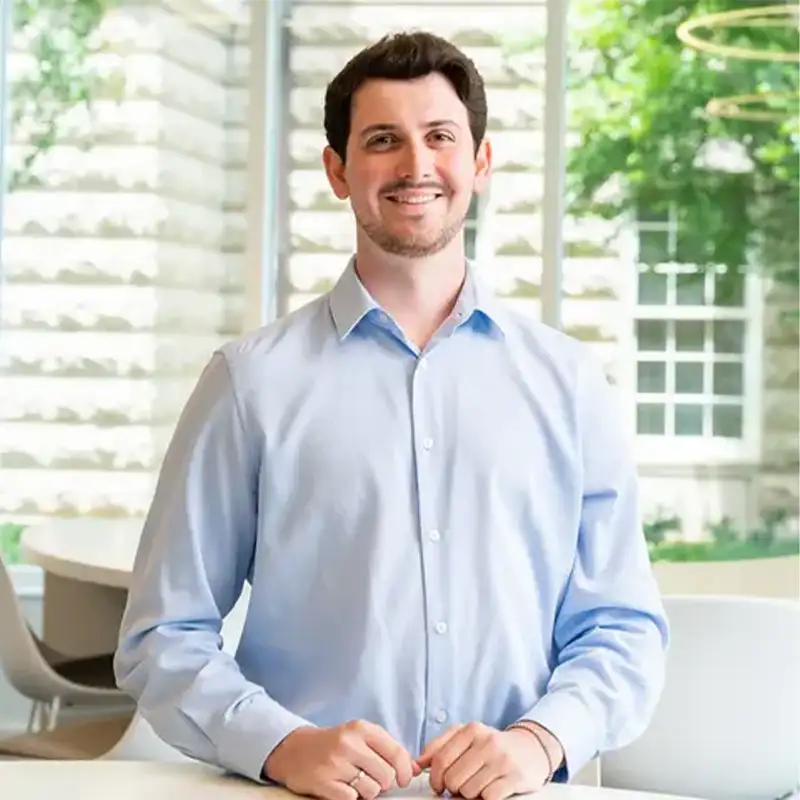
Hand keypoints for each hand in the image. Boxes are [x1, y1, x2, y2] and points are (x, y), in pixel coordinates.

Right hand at [263, 720, 419, 799]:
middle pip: (387, 776)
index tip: (404, 779)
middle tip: (373, 778)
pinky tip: (342, 786)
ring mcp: (335, 763)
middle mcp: (348, 743)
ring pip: (371, 790)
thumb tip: (416, 769)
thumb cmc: (334, 744)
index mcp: (361, 729)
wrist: (295, 749)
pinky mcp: (323, 782)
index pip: (396, 753)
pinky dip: (350, 796)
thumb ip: (388, 749)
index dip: (405, 772)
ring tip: (355, 781)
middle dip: (384, 783)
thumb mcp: (360, 737)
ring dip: (367, 791)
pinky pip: (352, 799)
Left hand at [416, 722, 551, 799]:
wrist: (531, 748)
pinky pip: (487, 798)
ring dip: (469, 794)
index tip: (438, 785)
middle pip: (453, 779)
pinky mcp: (514, 777)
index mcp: (471, 729)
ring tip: (477, 785)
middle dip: (453, 788)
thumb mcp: (467, 737)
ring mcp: (501, 759)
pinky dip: (485, 799)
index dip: (435, 778)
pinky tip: (490, 789)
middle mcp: (486, 742)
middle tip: (461, 786)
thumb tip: (416, 764)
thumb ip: (440, 746)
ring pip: (468, 791)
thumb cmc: (492, 745)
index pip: (441, 759)